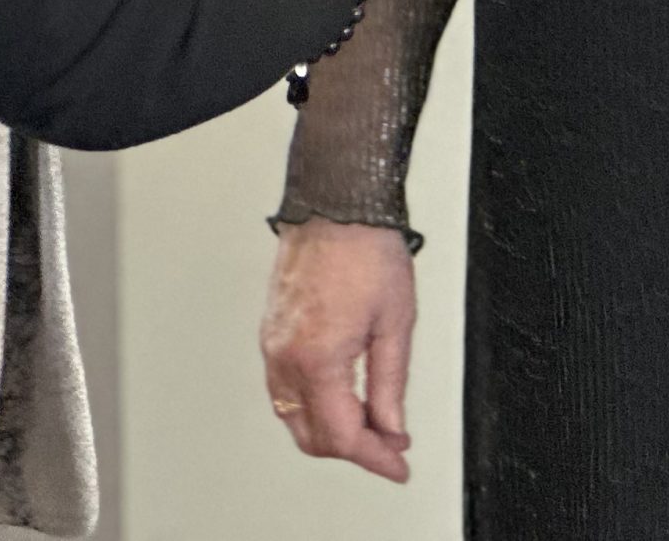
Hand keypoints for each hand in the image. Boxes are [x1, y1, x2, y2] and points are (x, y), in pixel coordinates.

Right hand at [262, 220, 417, 481]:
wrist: (337, 203)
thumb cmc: (367, 248)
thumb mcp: (396, 321)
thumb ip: (390, 384)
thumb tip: (392, 426)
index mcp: (317, 359)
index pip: (342, 436)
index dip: (375, 457)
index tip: (398, 464)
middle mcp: (285, 359)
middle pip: (313, 436)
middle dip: (354, 448)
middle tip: (390, 445)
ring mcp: (272, 347)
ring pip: (294, 418)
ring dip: (331, 430)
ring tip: (372, 424)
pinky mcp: (271, 334)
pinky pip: (284, 391)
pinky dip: (312, 406)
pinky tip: (340, 398)